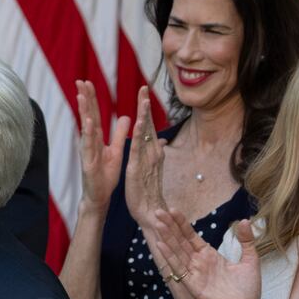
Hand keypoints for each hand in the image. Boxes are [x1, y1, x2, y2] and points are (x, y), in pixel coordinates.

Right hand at [74, 79, 128, 215]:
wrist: (100, 196)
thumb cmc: (105, 175)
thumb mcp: (117, 151)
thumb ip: (120, 134)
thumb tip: (126, 116)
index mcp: (97, 139)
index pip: (94, 114)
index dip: (92, 99)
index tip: (88, 82)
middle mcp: (90, 142)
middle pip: (87, 116)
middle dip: (84, 99)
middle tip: (80, 81)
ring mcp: (87, 152)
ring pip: (85, 128)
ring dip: (84, 112)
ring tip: (82, 96)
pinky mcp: (88, 163)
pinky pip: (88, 147)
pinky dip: (88, 134)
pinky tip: (88, 122)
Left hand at [125, 86, 168, 228]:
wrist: (151, 212)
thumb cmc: (149, 191)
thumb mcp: (151, 167)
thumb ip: (155, 152)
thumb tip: (161, 141)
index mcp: (152, 151)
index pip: (149, 125)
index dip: (146, 108)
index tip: (144, 91)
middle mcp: (153, 152)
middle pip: (149, 124)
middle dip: (146, 105)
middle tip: (144, 86)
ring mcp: (146, 159)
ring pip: (145, 133)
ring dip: (144, 114)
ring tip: (143, 98)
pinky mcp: (137, 167)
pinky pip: (137, 148)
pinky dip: (137, 135)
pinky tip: (137, 123)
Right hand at [147, 215, 261, 298]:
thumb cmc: (248, 290)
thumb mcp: (250, 260)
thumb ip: (246, 240)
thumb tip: (243, 220)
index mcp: (209, 256)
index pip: (191, 236)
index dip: (182, 224)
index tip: (173, 210)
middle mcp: (199, 263)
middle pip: (180, 241)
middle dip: (169, 226)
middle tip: (158, 211)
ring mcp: (194, 273)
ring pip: (177, 252)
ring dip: (166, 238)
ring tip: (157, 223)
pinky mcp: (192, 285)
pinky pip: (179, 269)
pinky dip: (169, 257)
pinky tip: (161, 245)